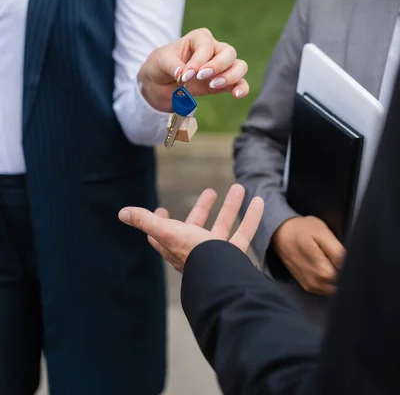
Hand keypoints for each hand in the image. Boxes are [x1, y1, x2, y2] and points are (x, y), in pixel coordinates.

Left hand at [118, 184, 263, 272]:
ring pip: (224, 227)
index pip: (162, 234)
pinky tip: (258, 201)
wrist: (222, 279)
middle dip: (202, 209)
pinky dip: (251, 218)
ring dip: (231, 208)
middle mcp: (195, 251)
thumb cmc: (192, 254)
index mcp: (175, 246)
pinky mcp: (234, 257)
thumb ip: (146, 221)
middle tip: (210, 192)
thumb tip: (122, 212)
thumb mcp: (167, 232)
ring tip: (239, 188)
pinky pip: (244, 233)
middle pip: (197, 227)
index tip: (162, 209)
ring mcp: (216, 255)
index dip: (159, 222)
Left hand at [138, 28, 248, 111]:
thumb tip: (182, 73)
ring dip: (230, 76)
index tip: (185, 75)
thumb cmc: (160, 65)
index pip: (207, 46)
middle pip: (228, 52)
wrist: (159, 84)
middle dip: (218, 65)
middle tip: (201, 77)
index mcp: (199, 38)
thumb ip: (171, 65)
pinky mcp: (223, 83)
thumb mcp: (160, 61)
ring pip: (239, 66)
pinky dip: (241, 88)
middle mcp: (214, 49)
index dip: (198, 61)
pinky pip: (240, 84)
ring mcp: (221, 67)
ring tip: (213, 86)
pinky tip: (237, 95)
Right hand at [272, 216, 345, 295]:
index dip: (354, 266)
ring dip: (338, 278)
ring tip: (332, 260)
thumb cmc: (302, 229)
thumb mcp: (322, 232)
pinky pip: (326, 290)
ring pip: (335, 289)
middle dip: (347, 273)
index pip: (350, 277)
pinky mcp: (308, 287)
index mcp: (324, 272)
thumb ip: (338, 251)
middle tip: (340, 256)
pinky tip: (327, 267)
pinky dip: (330, 282)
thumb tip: (353, 264)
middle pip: (344, 285)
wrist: (279, 233)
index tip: (352, 256)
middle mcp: (318, 284)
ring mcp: (312, 287)